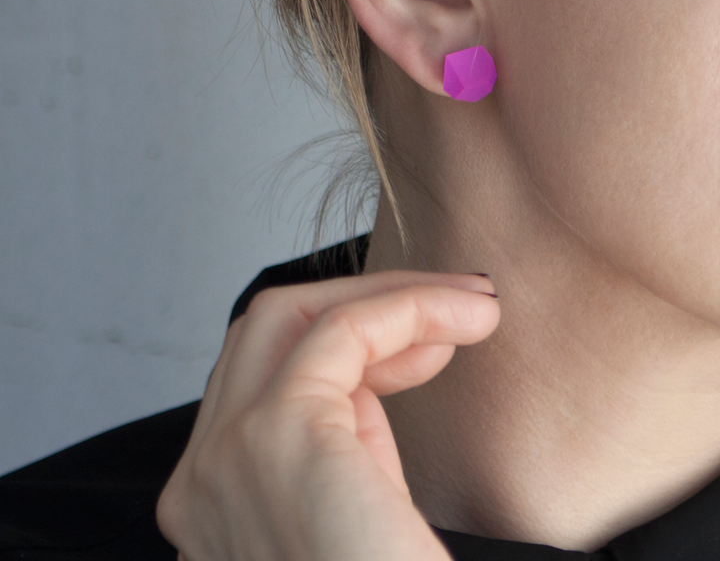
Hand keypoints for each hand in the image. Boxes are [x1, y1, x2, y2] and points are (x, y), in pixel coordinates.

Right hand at [157, 270, 499, 560]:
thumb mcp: (356, 511)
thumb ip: (347, 447)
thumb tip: (380, 374)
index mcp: (221, 492)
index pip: (269, 372)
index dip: (354, 341)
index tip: (432, 343)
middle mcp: (203, 472)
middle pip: (268, 329)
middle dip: (364, 301)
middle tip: (453, 304)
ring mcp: (227, 454)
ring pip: (291, 314)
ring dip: (387, 296)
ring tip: (470, 306)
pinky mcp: (276, 439)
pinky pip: (340, 332)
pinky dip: (404, 308)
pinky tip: (464, 320)